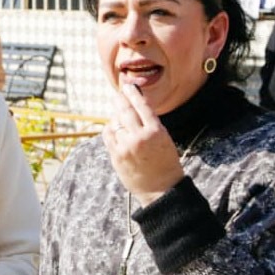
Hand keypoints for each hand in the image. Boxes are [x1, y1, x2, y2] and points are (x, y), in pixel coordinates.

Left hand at [101, 83, 183, 204]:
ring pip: (115, 123)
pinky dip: (110, 129)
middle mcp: (140, 137)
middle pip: (125, 111)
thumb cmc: (165, 163)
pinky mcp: (117, 156)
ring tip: (120, 118)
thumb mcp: (164, 139)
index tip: (128, 85)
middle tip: (118, 94)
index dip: (133, 94)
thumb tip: (133, 109)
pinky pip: (108, 135)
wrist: (162, 189)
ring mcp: (126, 147)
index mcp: (156, 132)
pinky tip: (113, 128)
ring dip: (116, 118)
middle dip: (120, 100)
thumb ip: (150, 125)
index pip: (142, 106)